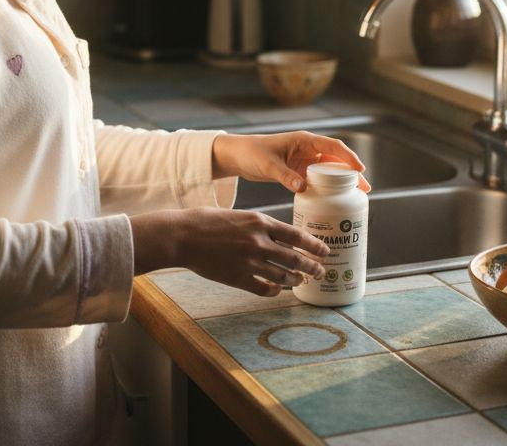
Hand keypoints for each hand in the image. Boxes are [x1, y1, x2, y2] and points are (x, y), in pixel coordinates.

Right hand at [130, 208, 331, 295]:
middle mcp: (259, 242)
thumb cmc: (205, 222)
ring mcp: (249, 262)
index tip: (325, 251)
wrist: (182, 236)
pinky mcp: (238, 278)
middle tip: (319, 271)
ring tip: (301, 281)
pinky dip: (274, 291)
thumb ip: (258, 225)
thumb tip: (276, 236)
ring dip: (295, 280)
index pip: (296, 236)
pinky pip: (264, 289)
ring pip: (282, 276)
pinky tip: (277, 291)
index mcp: (260, 222)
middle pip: (294, 258)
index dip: (314, 245)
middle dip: (311, 266)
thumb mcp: (238, 215)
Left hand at [211, 131, 370, 192]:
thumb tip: (303, 187)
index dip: (348, 157)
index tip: (359, 169)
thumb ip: (285, 176)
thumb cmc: (251, 153)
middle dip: (352, 173)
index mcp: (304, 141)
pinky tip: (335, 199)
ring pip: (330, 171)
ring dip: (343, 182)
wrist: (237, 156)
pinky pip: (319, 179)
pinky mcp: (299, 172)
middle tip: (365, 188)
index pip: (333, 146)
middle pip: (336, 160)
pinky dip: (328, 187)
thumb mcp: (268, 164)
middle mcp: (308, 149)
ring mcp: (305, 161)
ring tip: (357, 195)